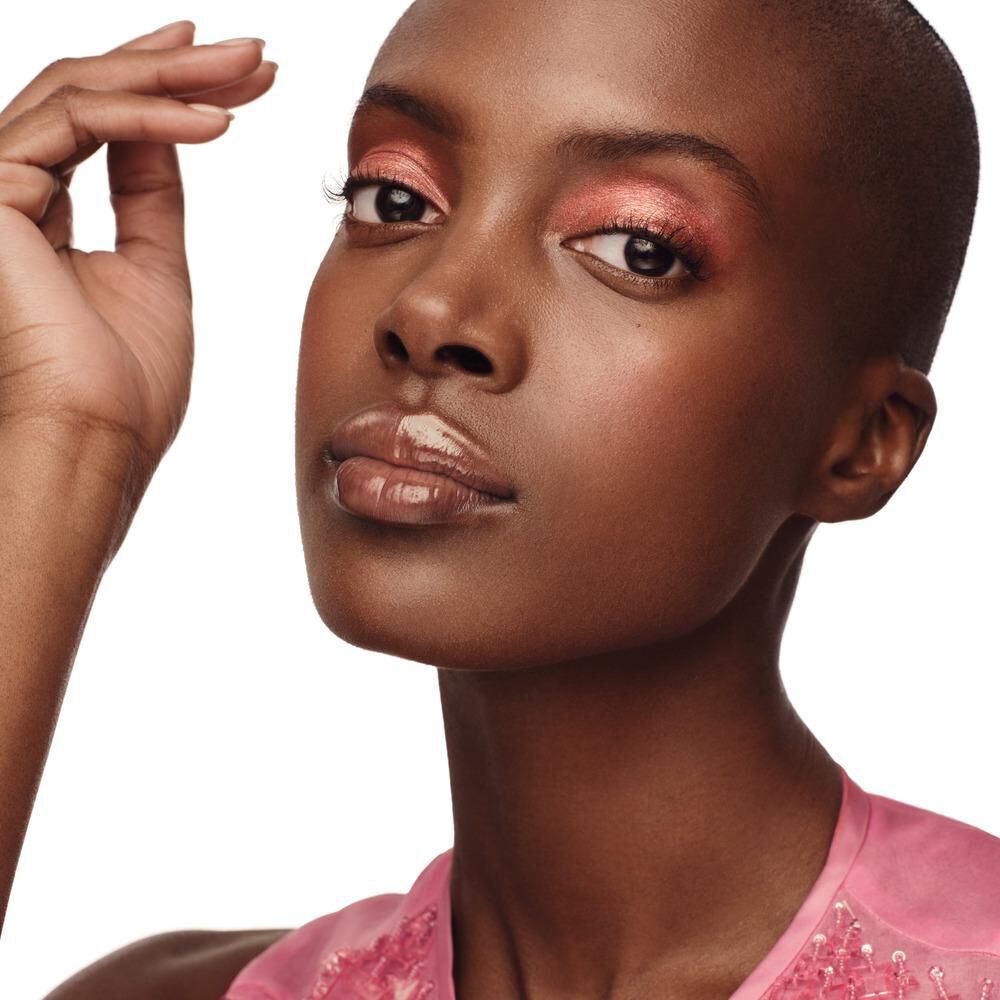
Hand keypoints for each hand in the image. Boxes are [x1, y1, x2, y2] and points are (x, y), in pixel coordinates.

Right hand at [0, 20, 274, 478]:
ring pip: (80, 95)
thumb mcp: (154, 270)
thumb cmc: (126, 385)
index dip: (165, 90)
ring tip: (251, 73)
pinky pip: (78, 126)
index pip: (99, 125)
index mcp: (39, 214)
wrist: (96, 441)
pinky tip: (219, 123)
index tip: (237, 77)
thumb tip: (171, 130)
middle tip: (255, 53)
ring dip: (174, 78)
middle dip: (178, 67)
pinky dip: (152, 118)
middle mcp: (6, 191)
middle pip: (89, 96)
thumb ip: (150, 196)